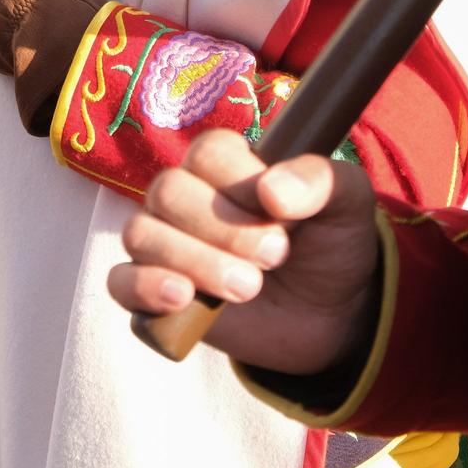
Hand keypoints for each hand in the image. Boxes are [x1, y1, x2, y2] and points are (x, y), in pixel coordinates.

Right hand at [108, 129, 383, 377]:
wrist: (332, 314)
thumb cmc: (331, 243)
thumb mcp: (347, 203)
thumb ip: (318, 180)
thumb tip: (272, 191)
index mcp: (226, 164)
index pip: (206, 153)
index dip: (239, 183)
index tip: (281, 215)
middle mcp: (185, 196)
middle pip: (168, 191)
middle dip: (223, 229)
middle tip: (275, 257)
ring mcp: (165, 244)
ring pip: (142, 234)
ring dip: (195, 262)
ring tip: (249, 288)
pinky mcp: (154, 293)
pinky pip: (120, 282)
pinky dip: (145, 288)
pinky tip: (183, 298)